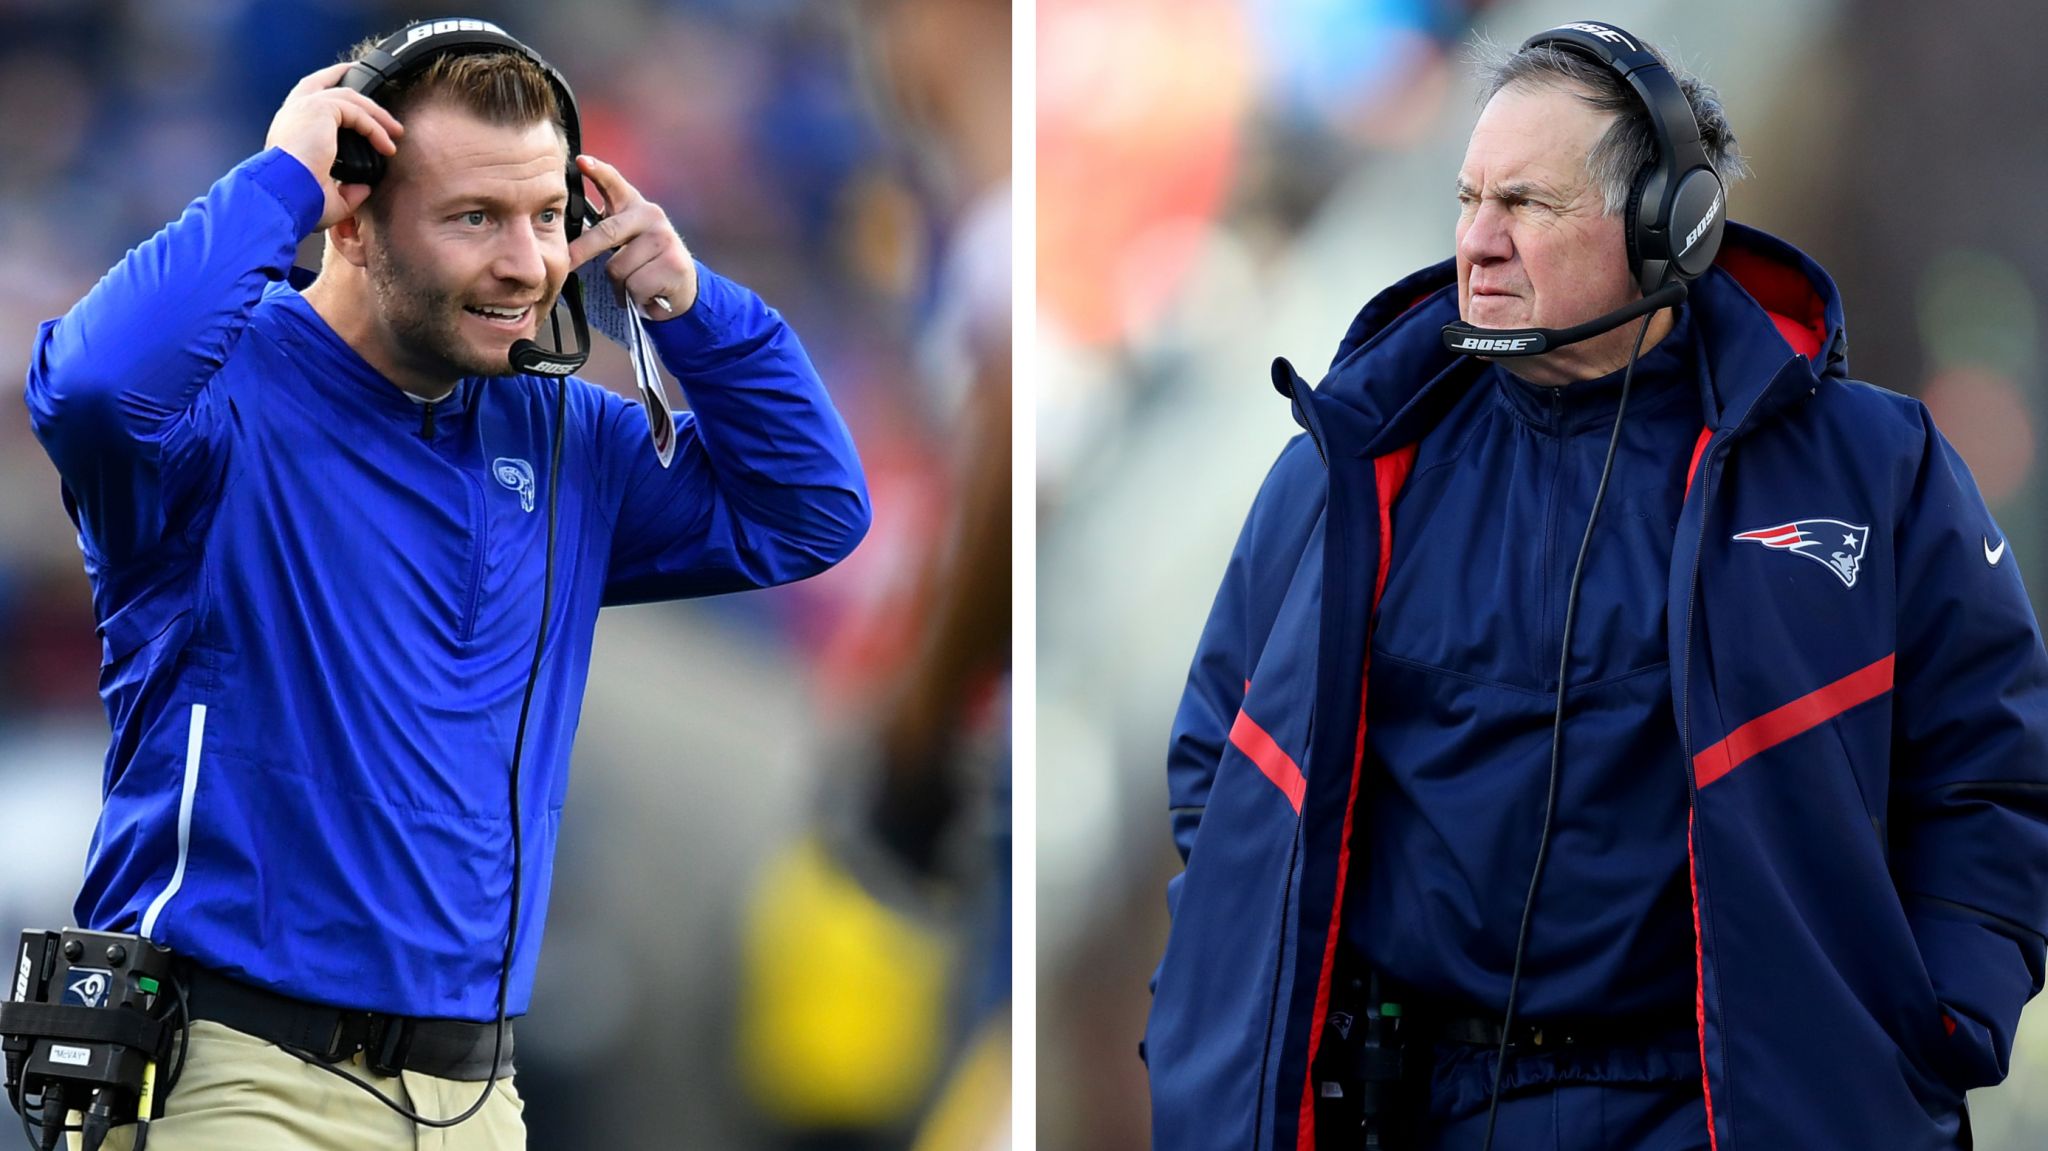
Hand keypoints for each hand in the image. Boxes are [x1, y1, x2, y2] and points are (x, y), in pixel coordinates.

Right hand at [265, 62, 404, 231]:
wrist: (283, 194)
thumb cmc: (295, 199)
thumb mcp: (325, 198)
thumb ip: (346, 192)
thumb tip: (363, 190)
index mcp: (289, 129)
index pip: (308, 101)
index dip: (330, 94)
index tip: (350, 99)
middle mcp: (293, 112)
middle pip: (325, 83)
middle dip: (348, 77)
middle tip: (373, 82)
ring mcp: (304, 107)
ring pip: (349, 98)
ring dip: (376, 114)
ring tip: (396, 132)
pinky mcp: (319, 108)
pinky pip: (356, 113)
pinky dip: (375, 128)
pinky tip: (387, 146)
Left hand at [567, 155, 698, 317]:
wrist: (681, 287)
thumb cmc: (645, 262)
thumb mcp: (626, 239)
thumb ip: (606, 229)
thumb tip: (568, 236)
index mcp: (635, 206)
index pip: (614, 184)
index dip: (598, 171)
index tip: (582, 161)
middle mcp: (652, 216)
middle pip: (606, 233)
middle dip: (582, 251)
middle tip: (569, 262)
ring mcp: (665, 239)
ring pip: (618, 268)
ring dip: (620, 284)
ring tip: (634, 283)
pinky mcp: (673, 264)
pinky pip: (635, 286)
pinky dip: (636, 297)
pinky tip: (648, 292)